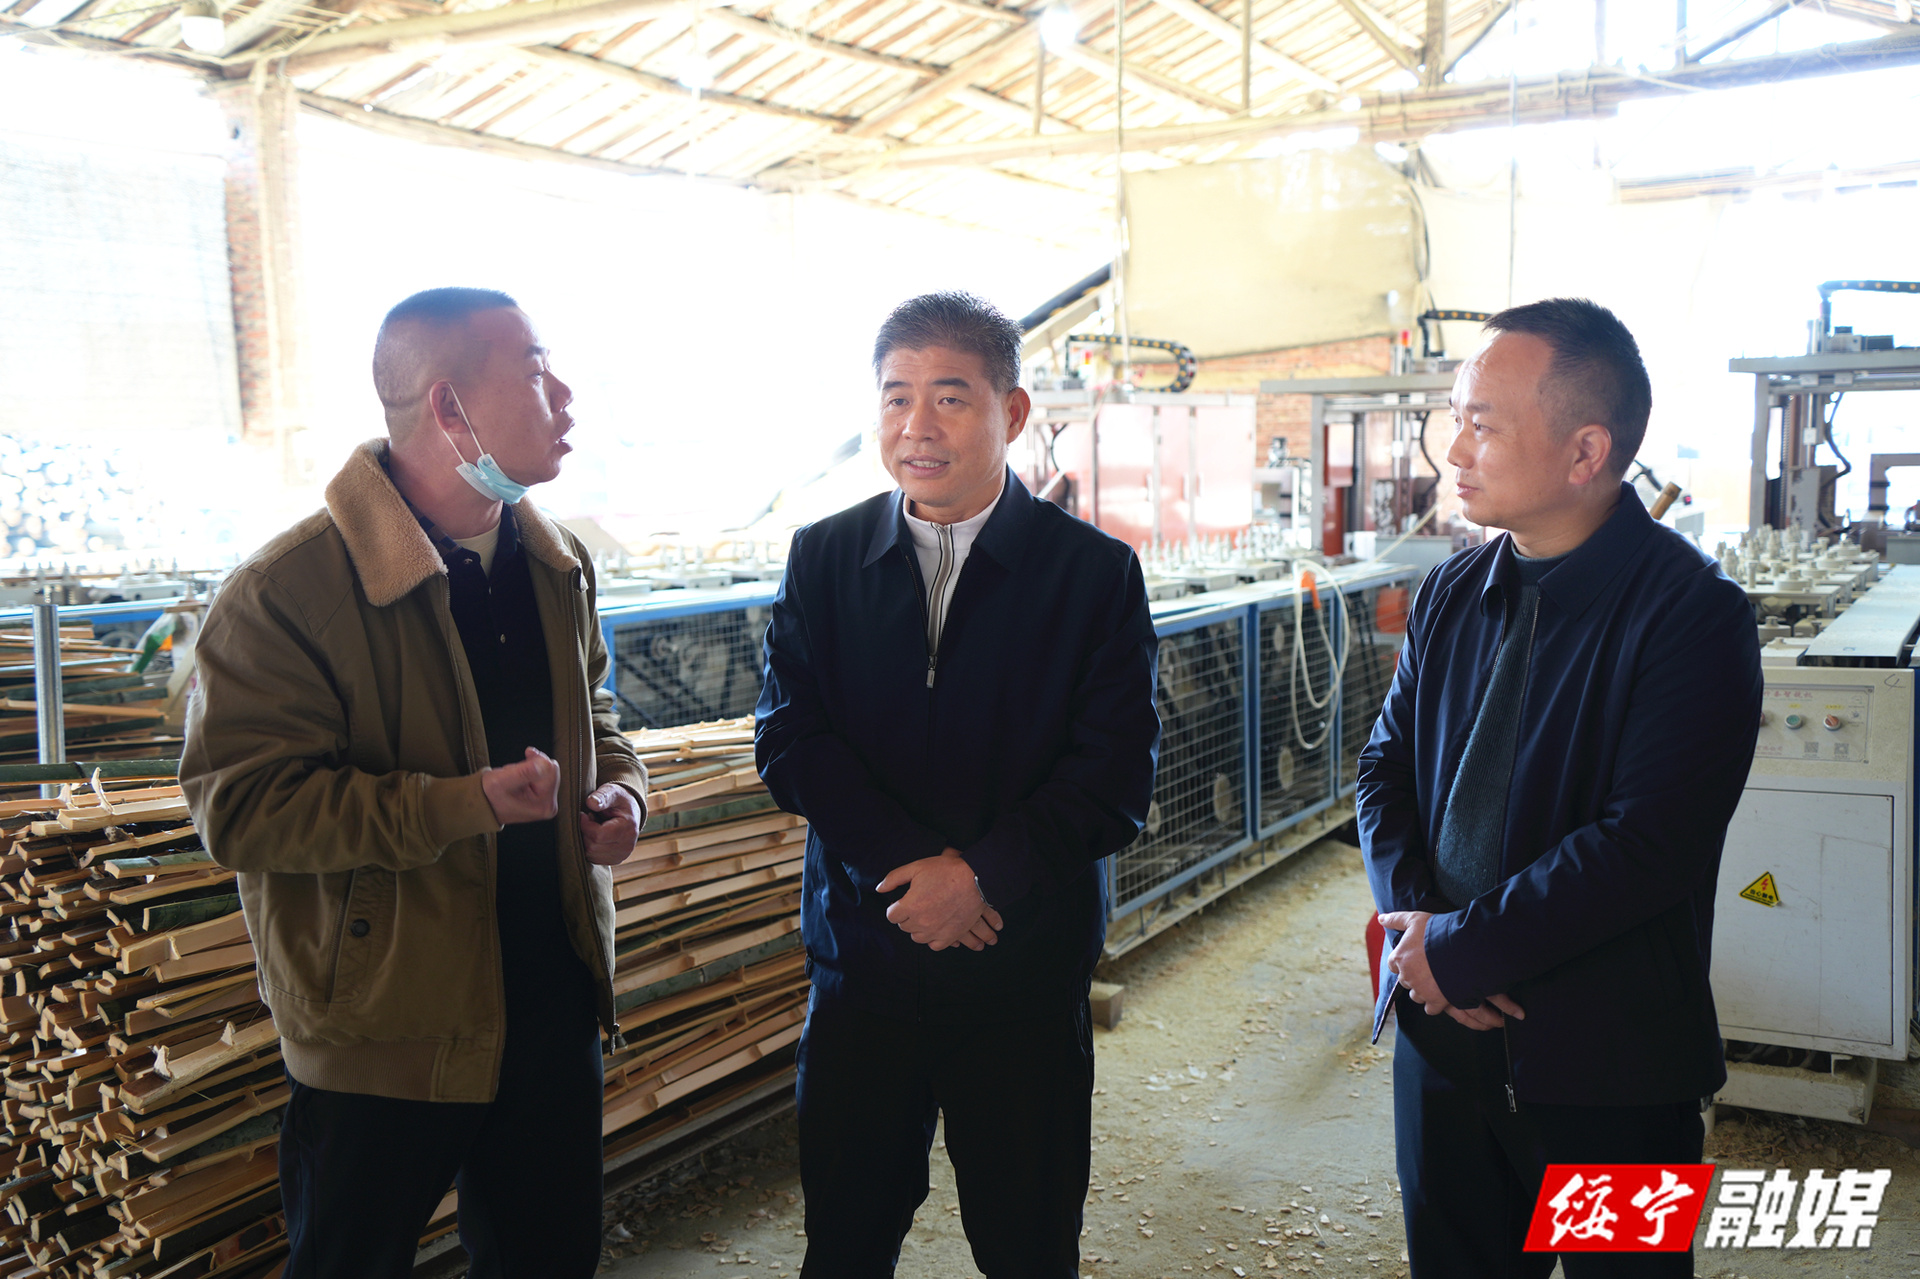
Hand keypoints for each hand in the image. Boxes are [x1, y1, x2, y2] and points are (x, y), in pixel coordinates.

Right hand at [481, 748, 559, 824]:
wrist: (484, 804)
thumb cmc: (490, 795)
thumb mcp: (503, 781)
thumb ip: (525, 772)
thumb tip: (545, 763)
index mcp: (544, 805)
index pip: (551, 768)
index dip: (536, 760)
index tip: (524, 759)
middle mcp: (549, 806)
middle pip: (550, 769)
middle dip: (531, 765)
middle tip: (515, 772)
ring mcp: (547, 802)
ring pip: (545, 769)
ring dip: (527, 768)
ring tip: (513, 778)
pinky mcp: (544, 797)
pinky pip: (542, 774)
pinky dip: (528, 771)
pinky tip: (518, 778)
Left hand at [579, 784, 642, 865]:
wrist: (630, 811)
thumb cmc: (619, 800)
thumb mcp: (612, 792)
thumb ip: (602, 796)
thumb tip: (591, 803)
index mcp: (628, 828)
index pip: (599, 835)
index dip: (585, 825)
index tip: (584, 814)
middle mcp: (627, 846)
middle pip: (593, 847)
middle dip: (586, 832)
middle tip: (590, 819)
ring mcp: (621, 855)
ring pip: (591, 854)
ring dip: (587, 840)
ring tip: (594, 827)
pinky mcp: (615, 860)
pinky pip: (593, 858)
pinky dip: (589, 847)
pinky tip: (596, 836)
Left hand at [877, 848, 1004, 951]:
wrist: (976, 879)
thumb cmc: (946, 871)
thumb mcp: (916, 867)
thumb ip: (894, 878)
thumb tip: (880, 889)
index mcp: (910, 905)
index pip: (891, 915)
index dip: (896, 907)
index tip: (902, 902)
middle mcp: (921, 922)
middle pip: (904, 926)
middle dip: (907, 916)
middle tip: (917, 905)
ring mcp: (935, 931)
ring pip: (917, 937)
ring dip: (919, 928)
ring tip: (927, 915)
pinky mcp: (949, 937)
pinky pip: (934, 945)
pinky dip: (933, 938)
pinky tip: (935, 927)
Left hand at [1378, 910, 1524, 1030]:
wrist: (1461, 948)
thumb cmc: (1436, 931)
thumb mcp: (1415, 919)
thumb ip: (1396, 919)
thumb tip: (1380, 919)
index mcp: (1399, 958)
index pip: (1393, 965)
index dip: (1404, 962)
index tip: (1414, 959)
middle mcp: (1406, 976)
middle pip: (1405, 981)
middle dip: (1414, 976)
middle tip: (1429, 969)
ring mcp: (1421, 990)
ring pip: (1416, 995)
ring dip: (1423, 990)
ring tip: (1436, 981)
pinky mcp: (1435, 1001)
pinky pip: (1430, 1009)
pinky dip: (1434, 1005)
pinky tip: (1441, 996)